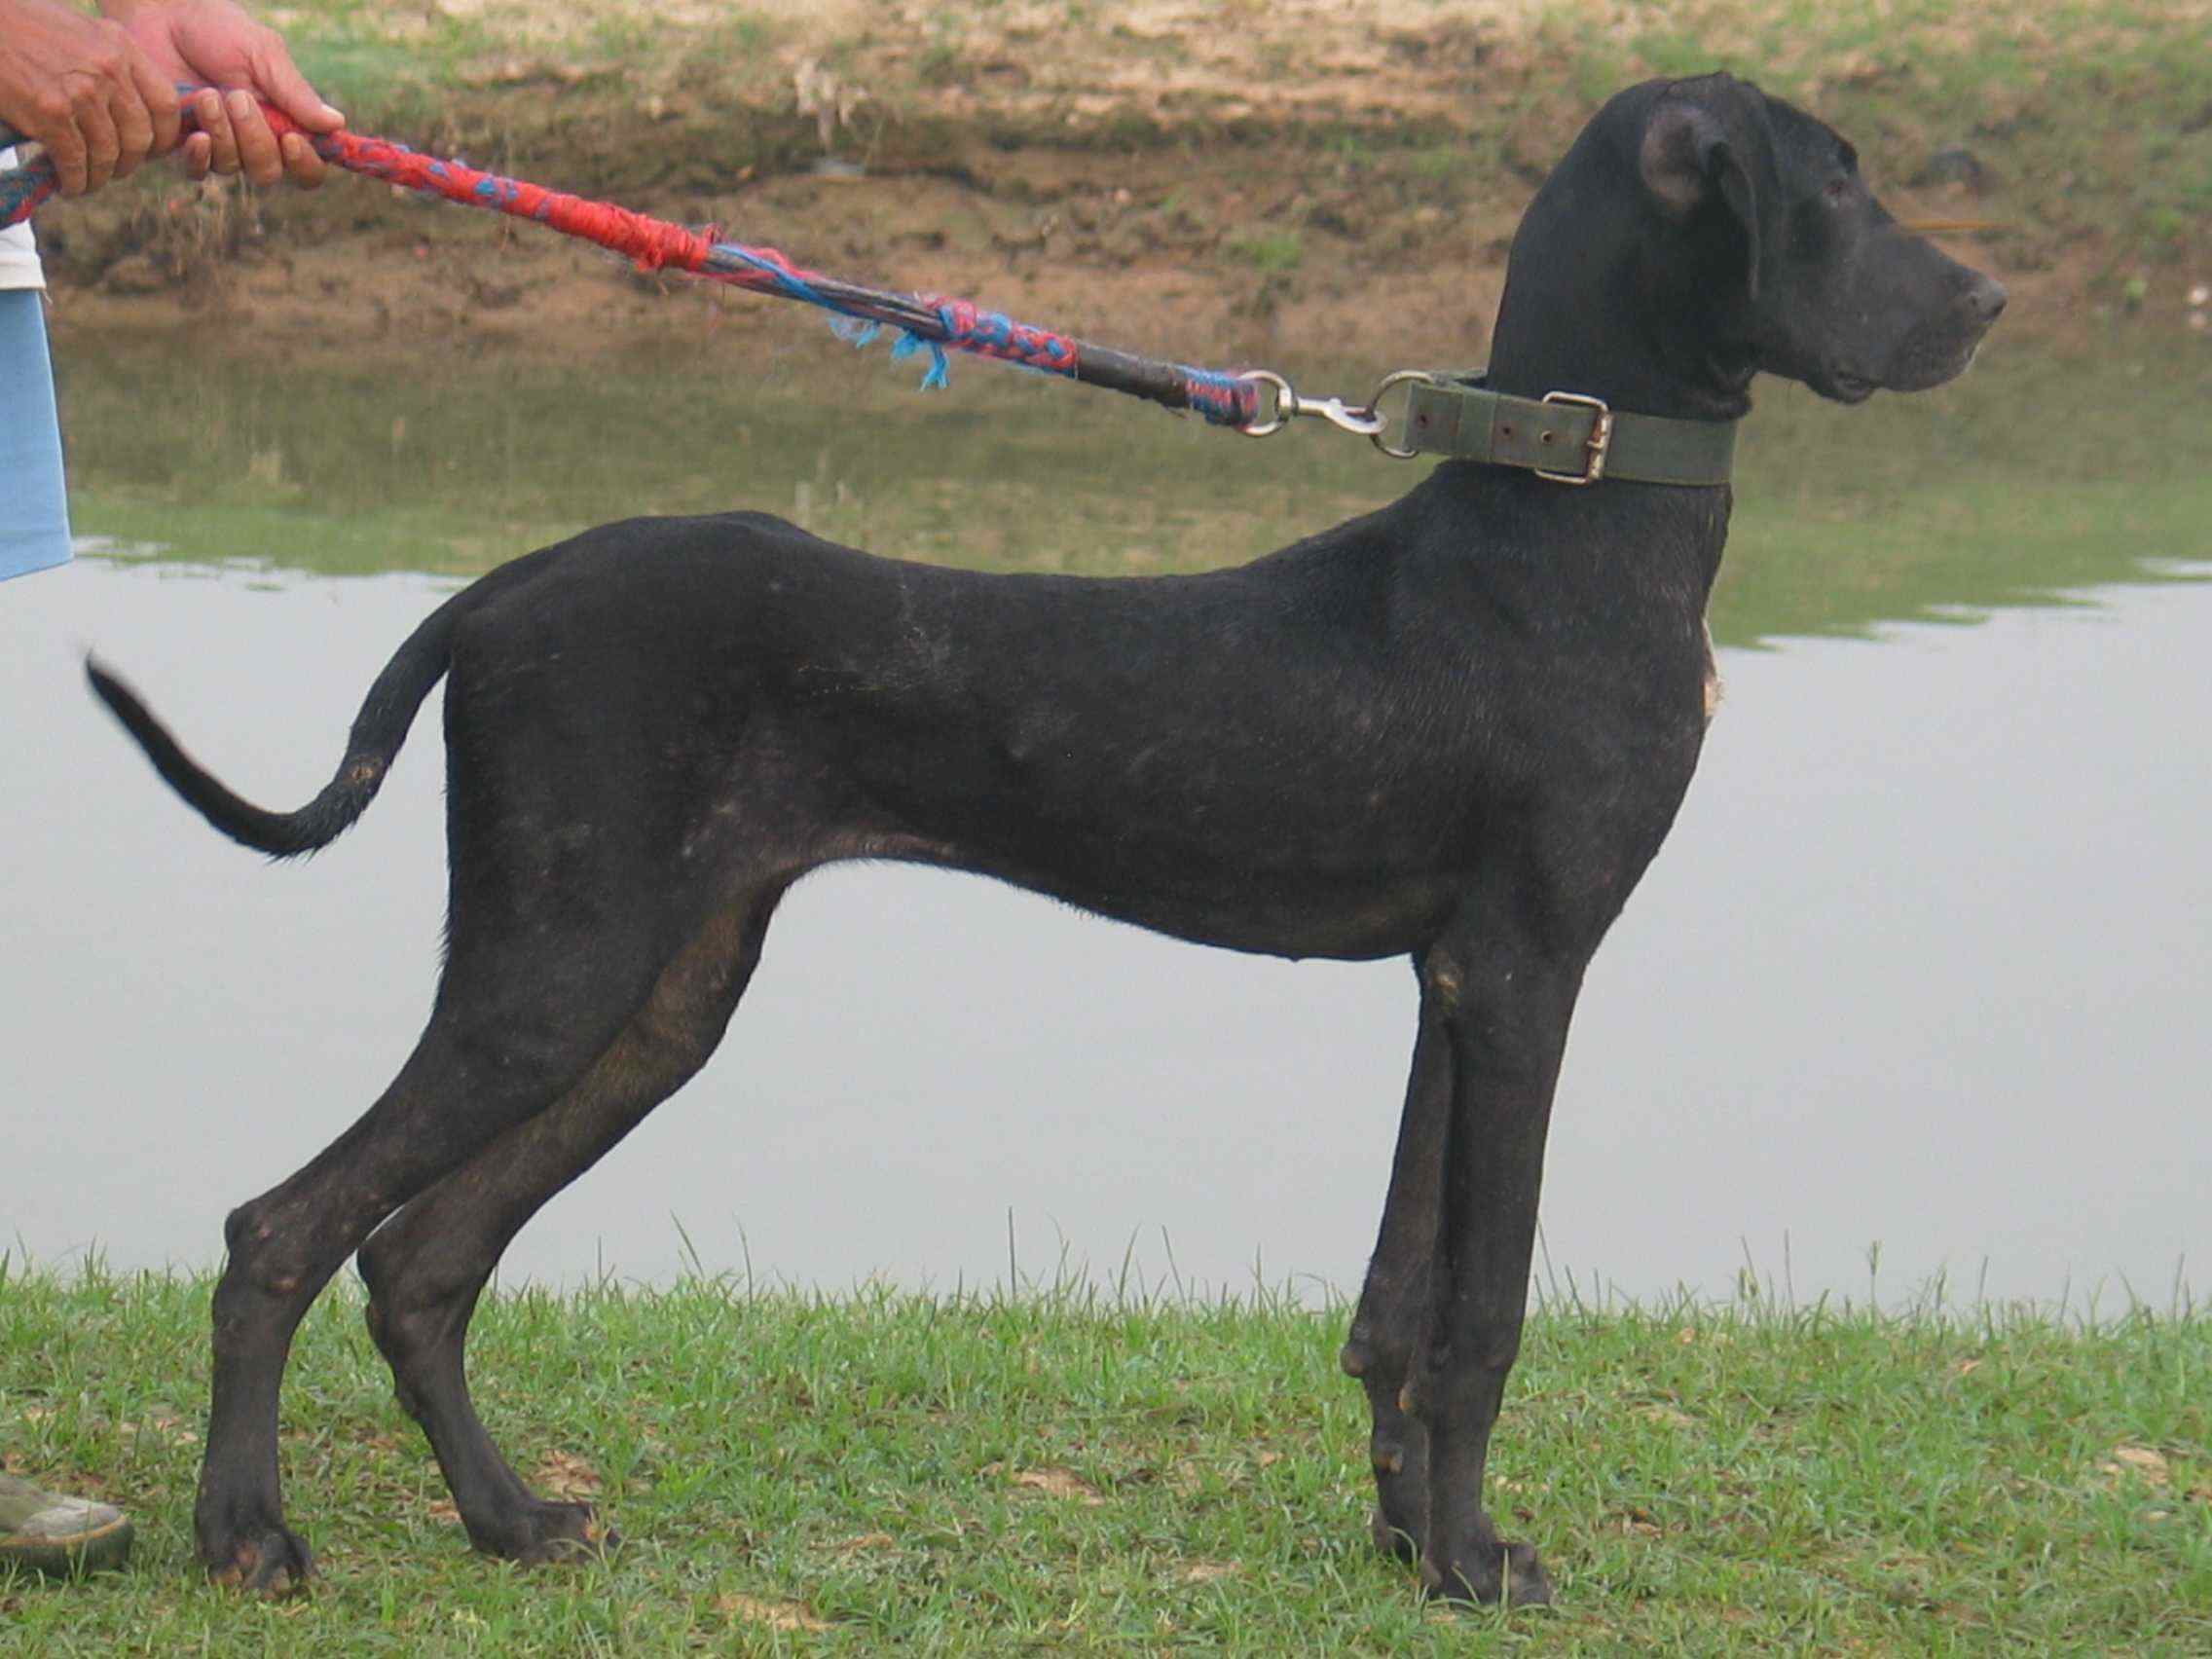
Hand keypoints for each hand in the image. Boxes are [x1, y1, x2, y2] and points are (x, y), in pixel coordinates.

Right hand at [0, 0, 179, 195]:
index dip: (164, 137)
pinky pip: (75, 161)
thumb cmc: (29, 27)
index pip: (166, 105)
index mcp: (122, 48)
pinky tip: (69, 184)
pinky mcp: (51, 113)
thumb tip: (138, 111)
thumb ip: (115, 65)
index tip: (151, 151)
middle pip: (140, 138)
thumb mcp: (86, 33)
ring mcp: (81, 92)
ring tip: (87, 181)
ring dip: (98, 177)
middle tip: (114, 170)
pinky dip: (75, 181)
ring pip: (107, 155)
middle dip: (129, 163)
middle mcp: (108, 70)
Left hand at [101, 0, 342, 188]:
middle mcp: (254, 140)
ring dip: (223, 133)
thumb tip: (337, 124)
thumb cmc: (217, 28)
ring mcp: (219, 144)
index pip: (308, 166)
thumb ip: (296, 93)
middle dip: (255, 139)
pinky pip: (198, 171)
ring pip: (233, 168)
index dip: (304, 164)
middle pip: (269, 173)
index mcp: (284, 121)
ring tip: (206, 94)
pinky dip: (199, 157)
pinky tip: (195, 135)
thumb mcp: (263, 53)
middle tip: (236, 97)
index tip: (291, 139)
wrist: (160, 14)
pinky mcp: (182, 143)